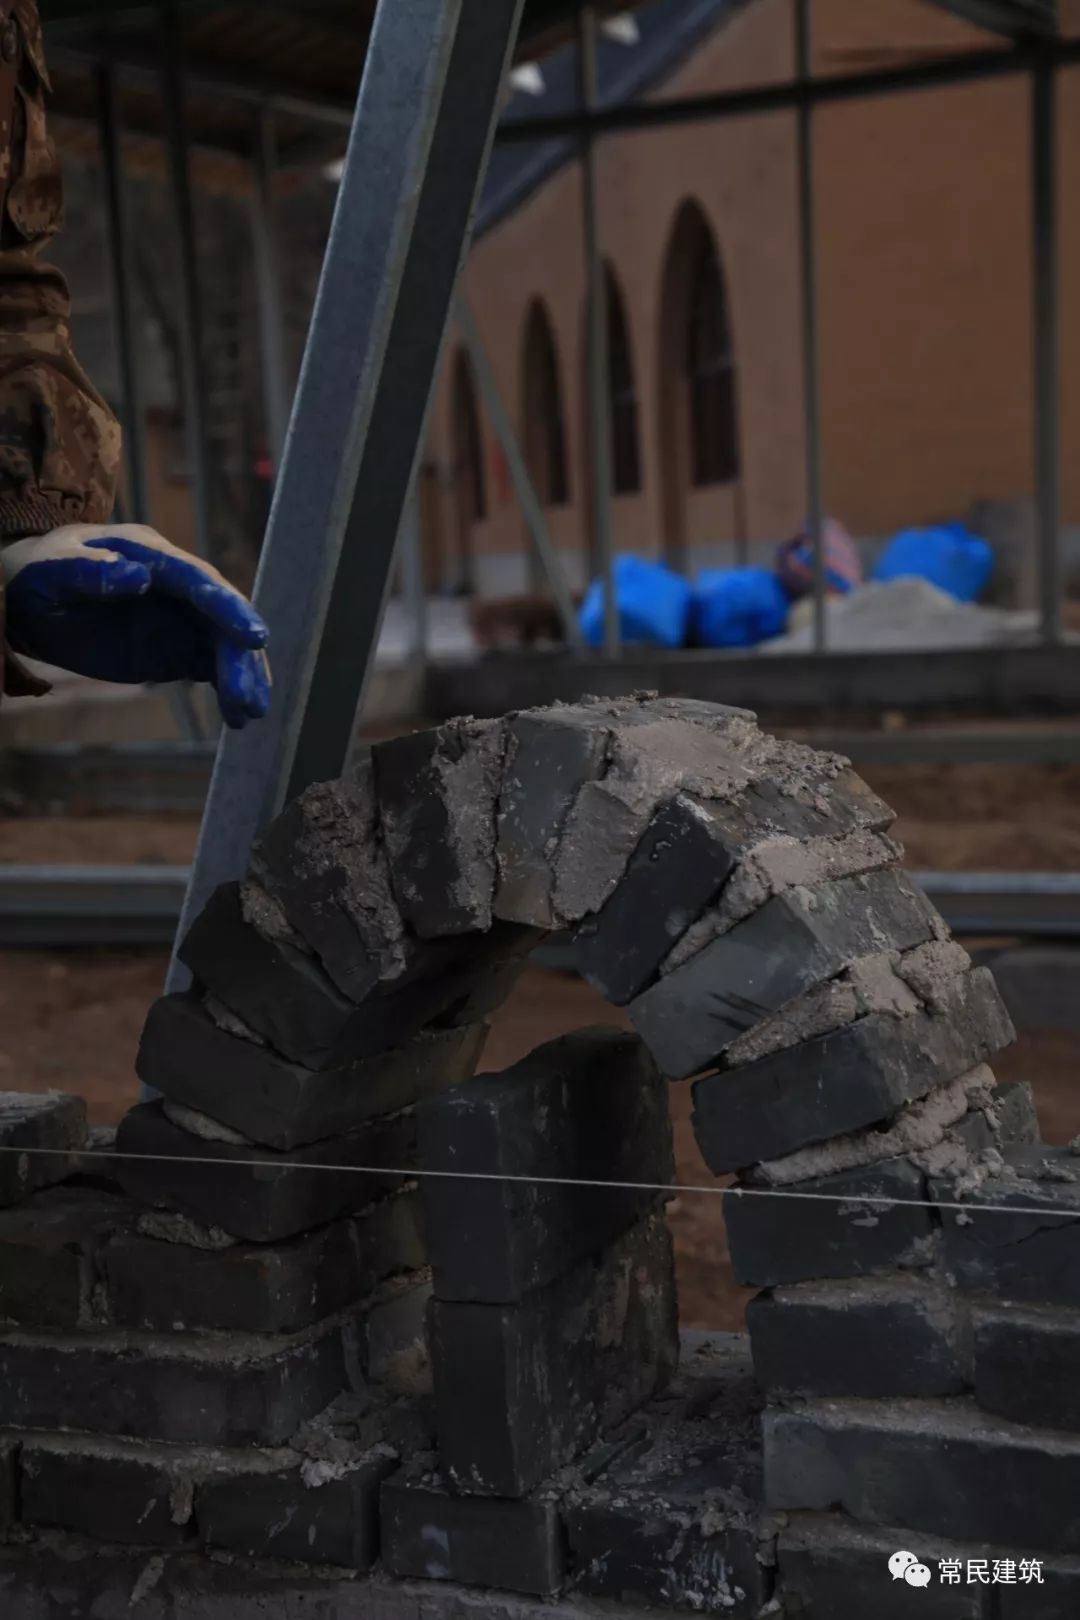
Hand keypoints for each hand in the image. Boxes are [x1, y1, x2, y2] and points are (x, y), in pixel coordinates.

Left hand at [2, 524, 270, 728]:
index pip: (198, 580)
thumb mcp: (52, 572)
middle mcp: (176, 585)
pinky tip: (237, 717)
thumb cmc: (39, 578)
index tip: (255, 638)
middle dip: (241, 657)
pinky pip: (211, 666)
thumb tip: (138, 576)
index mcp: (149, 555)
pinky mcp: (176, 648)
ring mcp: (180, 618)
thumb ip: (90, 571)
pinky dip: (228, 689)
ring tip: (248, 714)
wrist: (32, 601)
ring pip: (224, 645)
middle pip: (221, 618)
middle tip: (251, 700)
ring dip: (242, 677)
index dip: (229, 608)